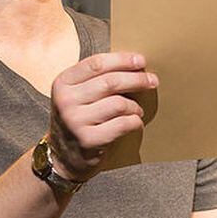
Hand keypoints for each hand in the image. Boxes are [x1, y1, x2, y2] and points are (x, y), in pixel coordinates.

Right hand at [46, 52, 156, 180]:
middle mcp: (66, 101)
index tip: (141, 61)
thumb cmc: (78, 118)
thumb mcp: (76, 94)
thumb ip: (96, 78)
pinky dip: (134, 122)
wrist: (63, 157)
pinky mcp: (88, 140)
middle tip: (153, 80)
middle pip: (110, 82)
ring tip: (137, 109)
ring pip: (119, 103)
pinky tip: (135, 122)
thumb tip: (134, 63)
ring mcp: (75, 121)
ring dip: (134, 106)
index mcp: (63, 83)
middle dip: (137, 79)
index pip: (97, 64)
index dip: (122, 60)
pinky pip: (122, 124)